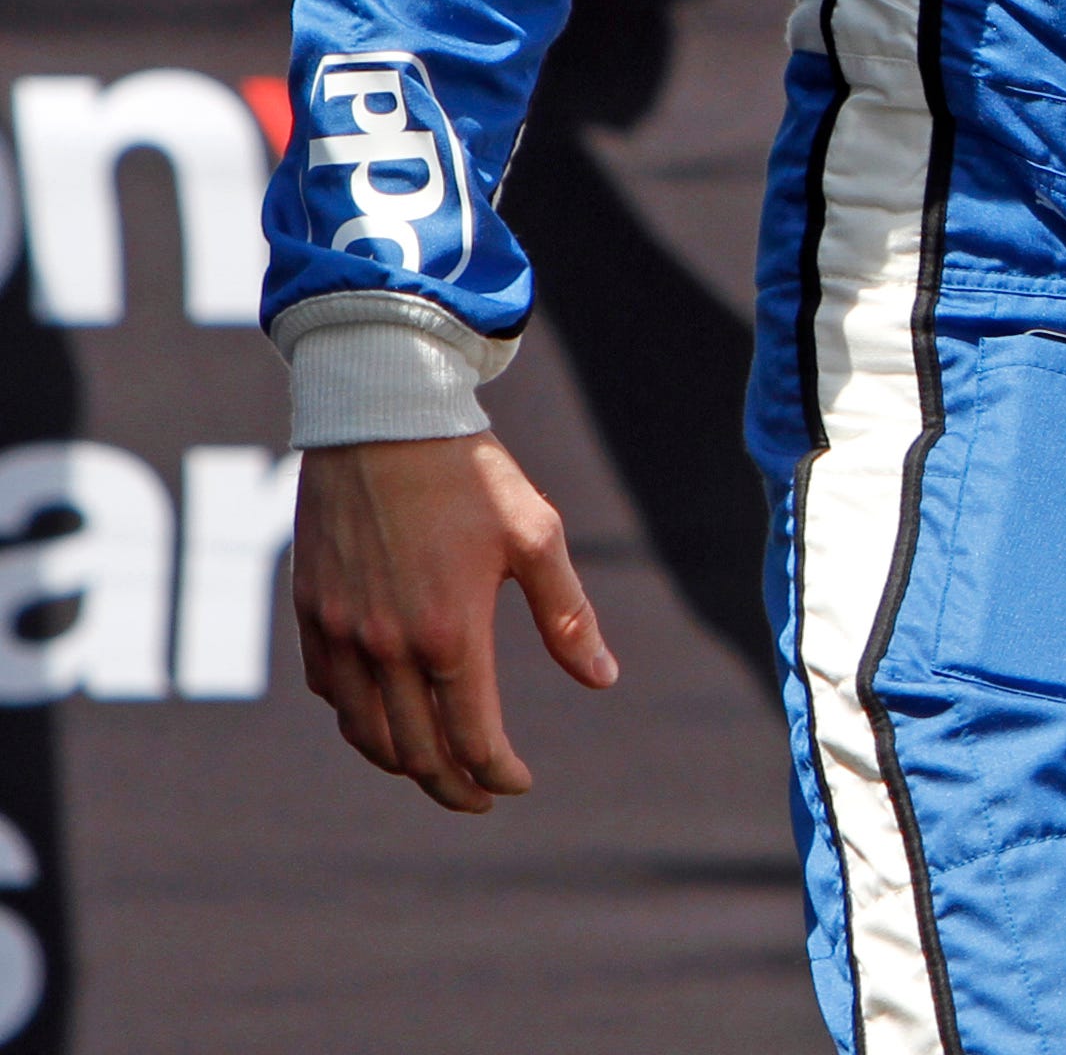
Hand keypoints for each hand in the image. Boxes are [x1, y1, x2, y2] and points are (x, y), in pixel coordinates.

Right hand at [290, 433, 616, 813]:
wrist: (382, 418)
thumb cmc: (470, 473)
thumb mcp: (537, 536)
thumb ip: (566, 615)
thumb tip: (603, 679)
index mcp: (450, 634)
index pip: (472, 739)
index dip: (497, 775)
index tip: (518, 783)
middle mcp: (387, 646)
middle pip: (416, 752)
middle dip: (452, 787)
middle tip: (480, 799)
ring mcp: (340, 632)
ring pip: (365, 732)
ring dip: (402, 762)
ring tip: (435, 768)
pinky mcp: (310, 611)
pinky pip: (330, 690)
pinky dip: (358, 718)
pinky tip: (383, 716)